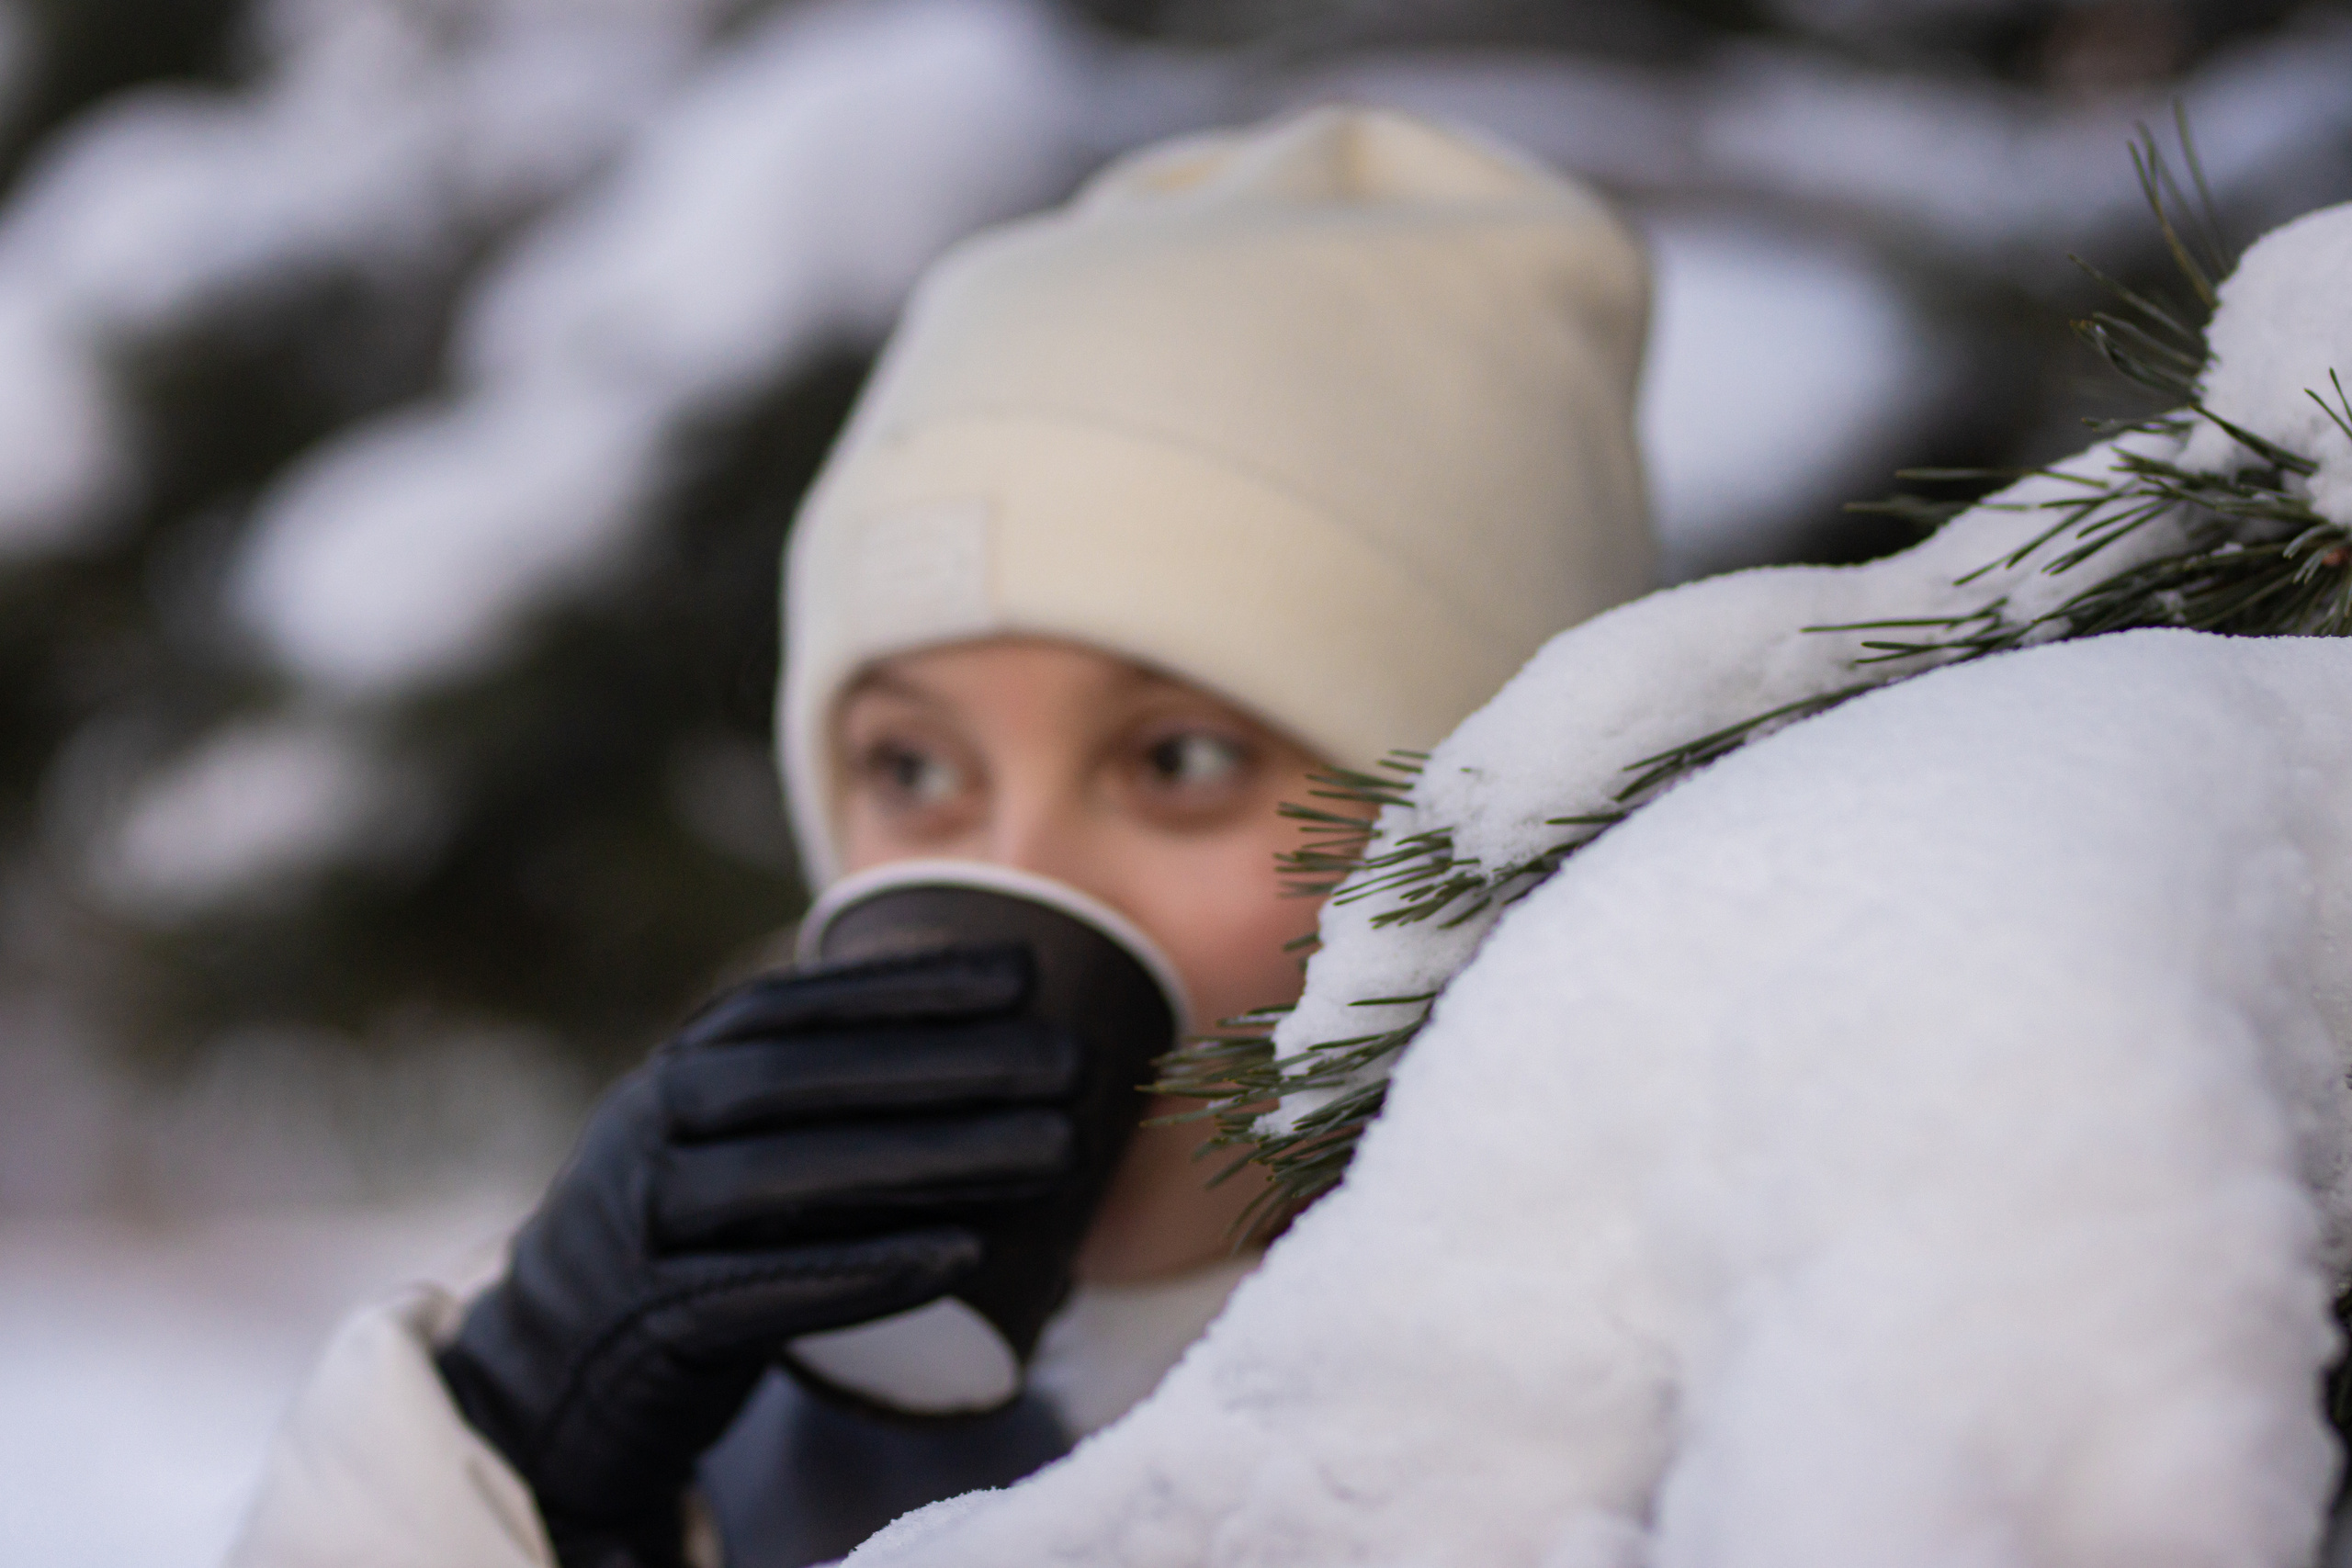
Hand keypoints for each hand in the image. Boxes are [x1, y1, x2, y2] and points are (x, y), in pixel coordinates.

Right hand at [436, 946, 1083, 1567]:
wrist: (554, 1367)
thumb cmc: (688, 1237)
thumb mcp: (727, 1140)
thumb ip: (817, 1092)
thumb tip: (985, 1042)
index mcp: (679, 1068)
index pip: (795, 1005)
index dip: (905, 984)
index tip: (1023, 975)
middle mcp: (650, 1126)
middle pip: (802, 1079)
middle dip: (943, 1063)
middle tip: (1070, 1064)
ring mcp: (640, 1222)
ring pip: (790, 1177)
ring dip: (930, 1157)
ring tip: (1053, 1151)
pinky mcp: (653, 1319)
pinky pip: (765, 1290)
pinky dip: (866, 1272)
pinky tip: (964, 1257)